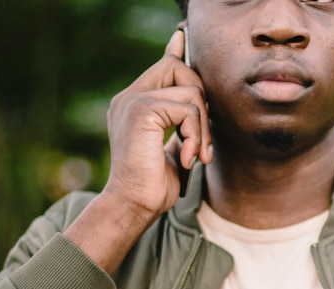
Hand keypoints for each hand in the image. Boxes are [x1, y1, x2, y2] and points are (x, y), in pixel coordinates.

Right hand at [103, 28, 212, 216]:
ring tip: (196, 156)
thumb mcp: (173, 150)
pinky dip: (196, 136)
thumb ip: (181, 126)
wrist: (133, 206)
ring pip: (191, 92)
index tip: (182, 36)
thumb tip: (195, 107)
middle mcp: (129, 97)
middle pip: (179, 69)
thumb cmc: (153, 187)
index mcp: (134, 104)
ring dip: (203, 128)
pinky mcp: (141, 110)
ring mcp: (133, 100)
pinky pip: (188, 109)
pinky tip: (188, 159)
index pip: (161, 66)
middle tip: (203, 143)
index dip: (177, 52)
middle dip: (203, 103)